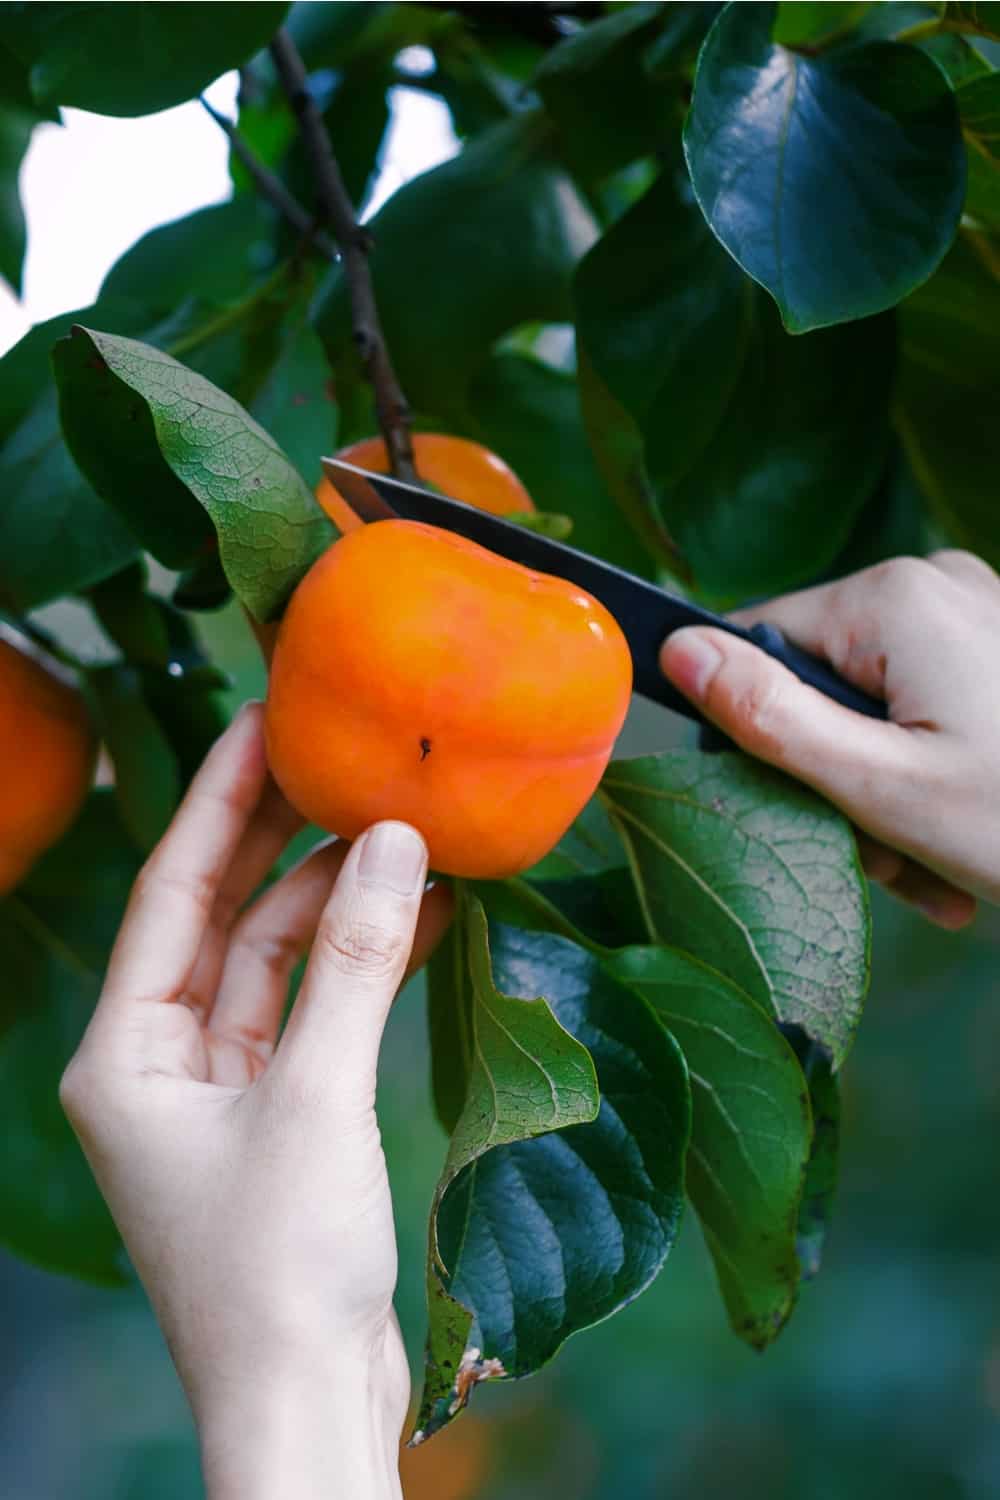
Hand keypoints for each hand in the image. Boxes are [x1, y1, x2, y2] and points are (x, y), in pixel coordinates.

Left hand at [59, 703, 452, 1499]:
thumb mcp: (318, 1099)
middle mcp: (159, 1066)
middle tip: (334, 757)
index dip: (216, 801)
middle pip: (222, 920)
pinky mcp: (279, 1121)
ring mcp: (220, 1095)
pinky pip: (316, 1015)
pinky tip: (418, 919)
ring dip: (339, 906)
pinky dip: (363, 969)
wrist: (308, 1407)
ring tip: (403, 837)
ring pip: (277, 966)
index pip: (170, 893)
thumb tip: (392, 844)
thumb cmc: (279, 1274)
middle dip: (279, 841)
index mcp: (123, 1057)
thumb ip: (355, 966)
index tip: (260, 722)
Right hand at [660, 551, 999, 928]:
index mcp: (896, 600)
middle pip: (824, 683)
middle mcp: (937, 584)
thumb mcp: (884, 788)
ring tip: (938, 870)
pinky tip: (965, 837)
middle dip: (841, 784)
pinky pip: (930, 703)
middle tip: (889, 865)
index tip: (803, 810)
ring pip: (877, 706)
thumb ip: (771, 718)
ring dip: (890, 797)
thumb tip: (675, 653)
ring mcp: (979, 611)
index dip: (759, 731)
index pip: (760, 640)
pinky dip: (934, 773)